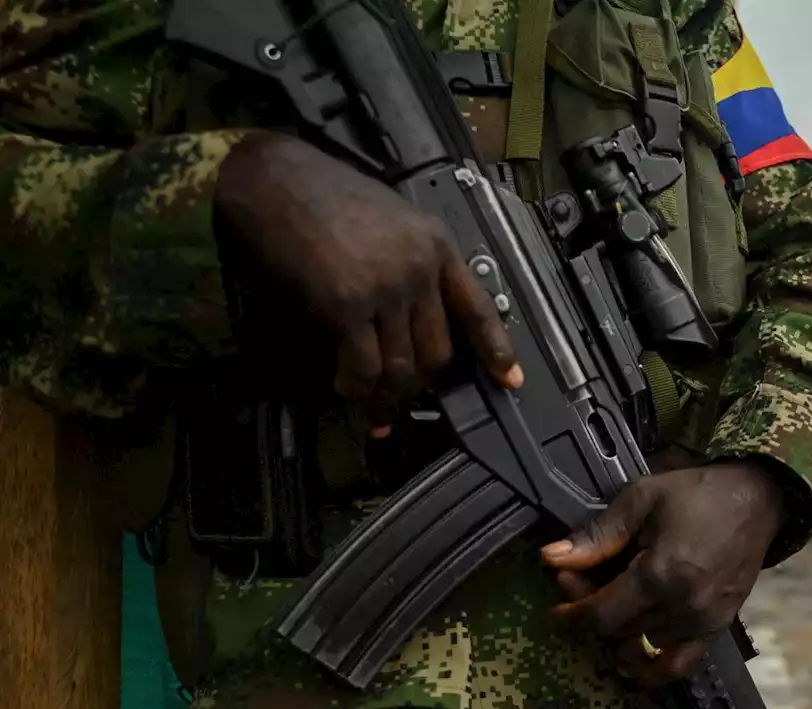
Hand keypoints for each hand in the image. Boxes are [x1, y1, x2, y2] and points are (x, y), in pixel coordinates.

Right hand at [215, 133, 521, 431]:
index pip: (478, 307)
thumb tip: (411, 317)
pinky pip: (364, 366)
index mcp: (436, 244)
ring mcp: (386, 287)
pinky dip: (356, 386)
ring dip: (386, 395)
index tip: (510, 380)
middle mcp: (419, 268)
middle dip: (420, 384)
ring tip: (369, 401)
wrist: (275, 179)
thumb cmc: (324, 193)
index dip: (496, 349)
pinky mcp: (347, 304)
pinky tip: (346, 386)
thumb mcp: (391, 219)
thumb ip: (412, 262)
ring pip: (403, 367)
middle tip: (399, 396)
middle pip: (438, 351)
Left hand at [542, 461, 785, 686]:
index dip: (573, 615)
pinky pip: (679, 665)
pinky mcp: (717, 628)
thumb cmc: (698, 493)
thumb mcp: (641, 500)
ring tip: (610, 605)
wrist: (756, 499)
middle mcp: (682, 607)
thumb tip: (550, 558)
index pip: (602, 614)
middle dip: (591, 612)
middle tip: (580, 585)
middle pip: (618, 630)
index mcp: (661, 574)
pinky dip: (652, 670)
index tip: (557, 610)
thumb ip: (597, 535)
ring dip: (617, 632)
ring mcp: (702, 622)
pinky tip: (631, 662)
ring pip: (641, 645)